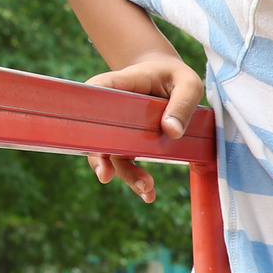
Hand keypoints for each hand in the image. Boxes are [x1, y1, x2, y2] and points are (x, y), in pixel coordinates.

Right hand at [84, 54, 204, 201]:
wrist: (168, 78)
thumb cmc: (175, 77)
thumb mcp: (188, 84)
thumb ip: (182, 104)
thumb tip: (172, 132)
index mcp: (119, 84)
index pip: (95, 93)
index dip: (84, 112)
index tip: (85, 135)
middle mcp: (110, 109)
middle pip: (97, 133)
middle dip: (100, 157)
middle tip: (107, 175)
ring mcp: (117, 128)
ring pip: (111, 154)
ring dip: (124, 175)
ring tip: (146, 190)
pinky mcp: (127, 142)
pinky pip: (125, 163)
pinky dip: (135, 180)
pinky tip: (149, 195)